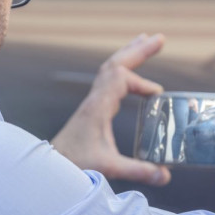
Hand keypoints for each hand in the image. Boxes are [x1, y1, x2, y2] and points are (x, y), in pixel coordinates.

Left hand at [52, 34, 171, 185]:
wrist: (50, 167)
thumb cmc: (74, 165)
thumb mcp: (108, 168)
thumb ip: (137, 171)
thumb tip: (165, 176)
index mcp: (98, 107)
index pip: (120, 78)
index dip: (141, 81)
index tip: (157, 95)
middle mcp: (94, 100)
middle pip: (115, 64)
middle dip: (138, 50)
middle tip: (160, 38)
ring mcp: (92, 102)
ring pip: (110, 68)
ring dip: (128, 54)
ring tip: (144, 41)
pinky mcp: (92, 109)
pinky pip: (107, 79)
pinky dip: (122, 70)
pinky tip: (130, 73)